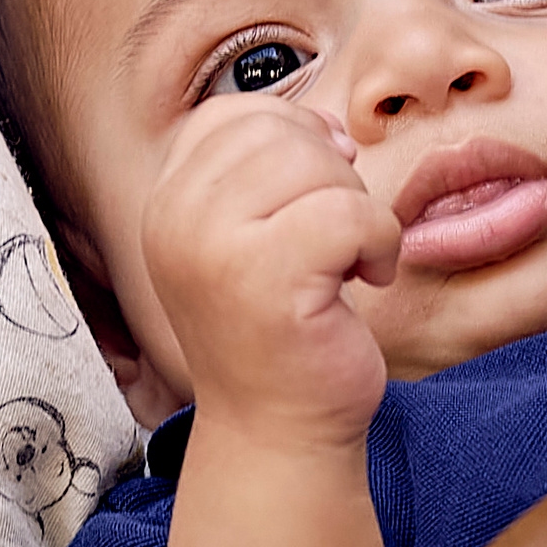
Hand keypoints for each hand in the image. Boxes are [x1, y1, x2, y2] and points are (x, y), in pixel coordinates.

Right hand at [141, 96, 401, 448]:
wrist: (277, 431)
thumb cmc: (279, 335)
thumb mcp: (252, 239)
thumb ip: (268, 174)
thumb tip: (330, 127)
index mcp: (165, 204)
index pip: (231, 116)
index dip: (293, 135)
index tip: (318, 192)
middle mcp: (174, 219)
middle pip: (280, 132)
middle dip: (332, 175)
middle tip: (335, 240)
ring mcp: (213, 248)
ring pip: (318, 166)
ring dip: (358, 210)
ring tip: (347, 262)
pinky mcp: (266, 279)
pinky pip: (352, 213)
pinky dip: (380, 242)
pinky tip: (367, 280)